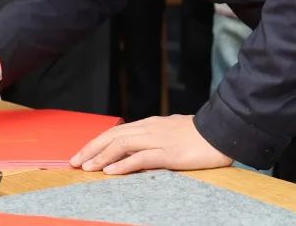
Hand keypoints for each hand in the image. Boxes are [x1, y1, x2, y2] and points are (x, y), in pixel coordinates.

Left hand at [70, 115, 231, 174]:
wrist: (222, 132)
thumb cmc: (199, 135)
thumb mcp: (171, 133)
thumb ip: (153, 138)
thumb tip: (137, 148)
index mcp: (150, 124)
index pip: (116, 132)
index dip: (96, 143)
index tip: (81, 155)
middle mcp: (150, 129)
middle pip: (113, 136)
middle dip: (91, 149)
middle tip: (73, 162)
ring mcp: (158, 140)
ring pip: (122, 145)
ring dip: (102, 157)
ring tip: (86, 168)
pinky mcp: (169, 154)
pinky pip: (141, 158)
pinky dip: (123, 165)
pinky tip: (111, 172)